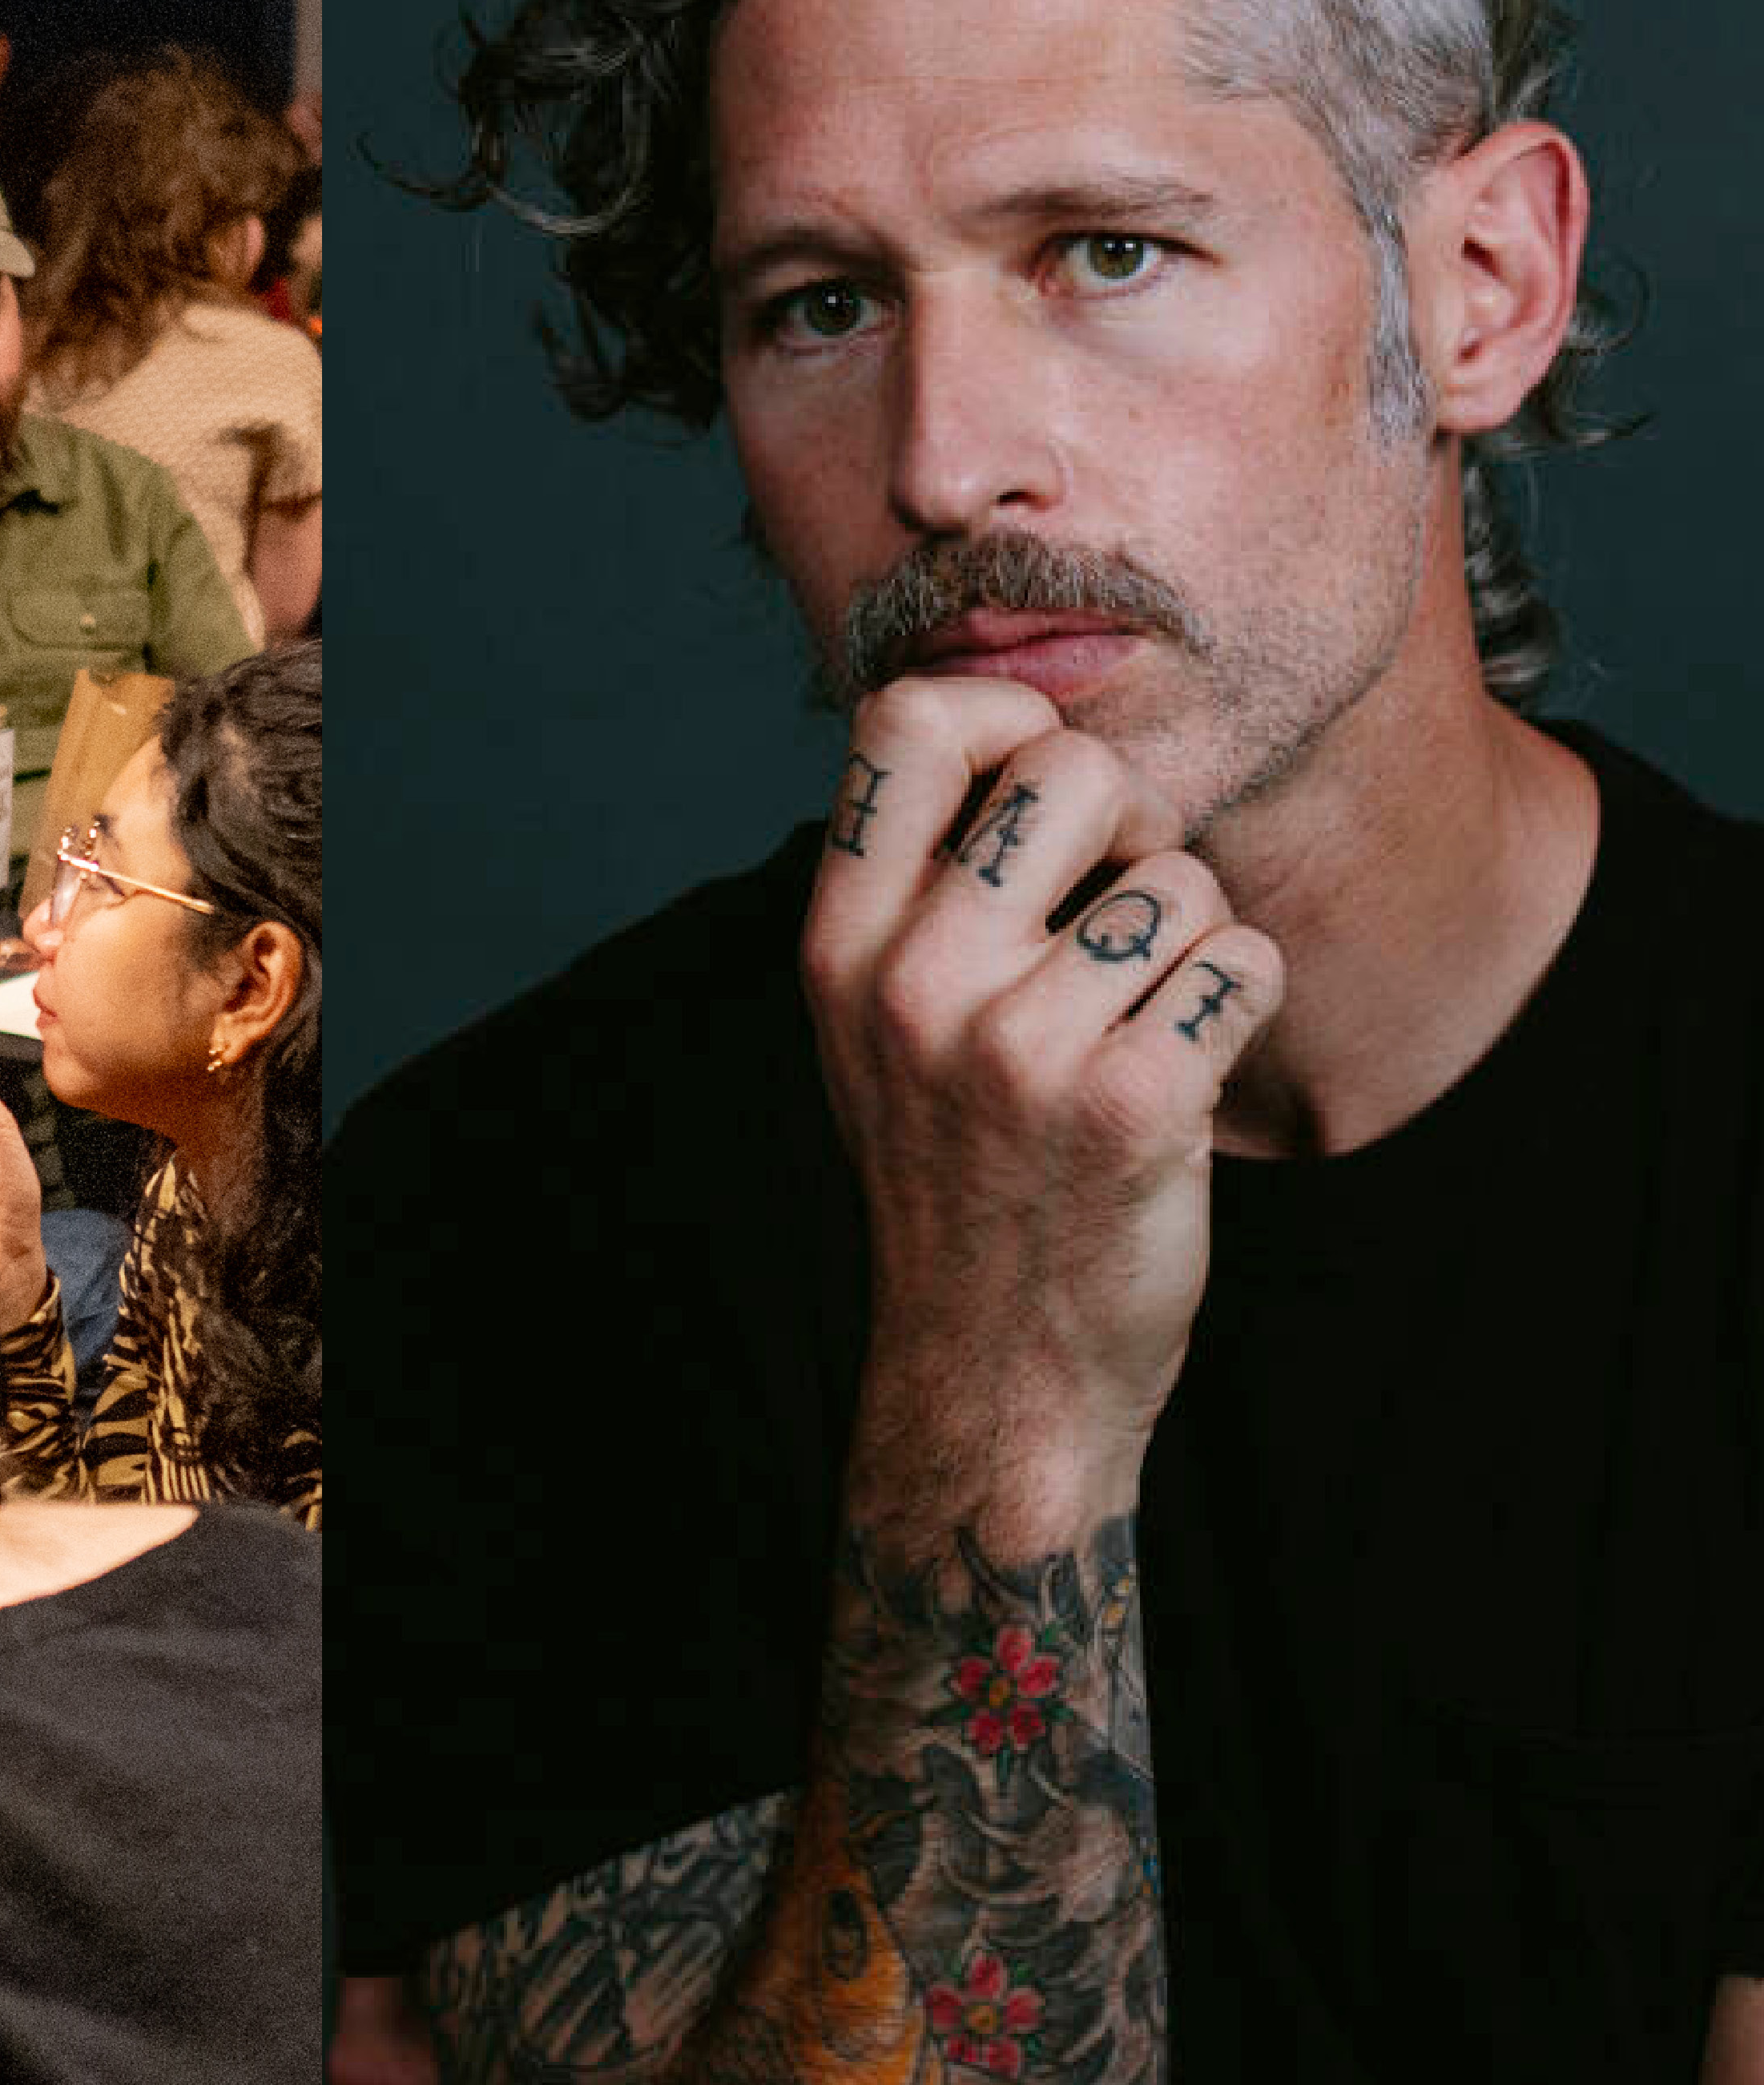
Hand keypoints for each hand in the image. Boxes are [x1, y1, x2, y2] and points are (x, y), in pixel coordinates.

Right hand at [804, 678, 1282, 1481]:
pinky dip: (1242, 1004)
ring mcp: (1019, 1045)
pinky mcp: (1133, 1101)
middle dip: (1132, 823)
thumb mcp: (876, 1023)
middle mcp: (914, 982)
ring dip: (1192, 938)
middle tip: (1117, 913)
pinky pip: (1245, 962)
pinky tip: (1186, 1068)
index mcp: (839, 946)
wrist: (997, 1368)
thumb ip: (918, 885)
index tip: (1039, 784)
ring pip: (1182, 876)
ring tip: (1139, 1021)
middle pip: (1075, 769)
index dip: (1007, 716)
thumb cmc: (959, 1173)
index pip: (910, 723)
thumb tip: (1016, 723)